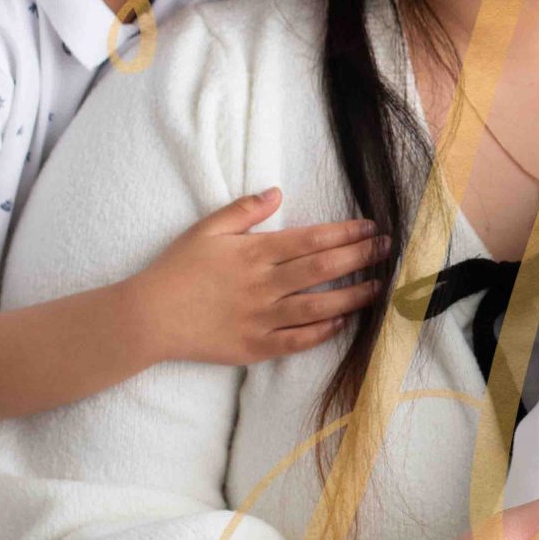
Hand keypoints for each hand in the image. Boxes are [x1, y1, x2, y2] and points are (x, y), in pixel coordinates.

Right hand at [128, 189, 388, 364]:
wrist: (149, 317)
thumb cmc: (177, 269)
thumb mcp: (206, 230)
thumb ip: (243, 210)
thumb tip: (277, 192)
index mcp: (255, 252)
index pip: (312, 238)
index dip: (347, 232)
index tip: (371, 228)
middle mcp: (264, 285)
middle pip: (324, 268)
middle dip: (361, 257)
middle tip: (388, 250)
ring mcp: (262, 318)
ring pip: (319, 306)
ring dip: (354, 296)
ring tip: (379, 287)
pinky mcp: (256, 347)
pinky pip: (298, 340)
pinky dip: (323, 331)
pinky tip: (343, 321)